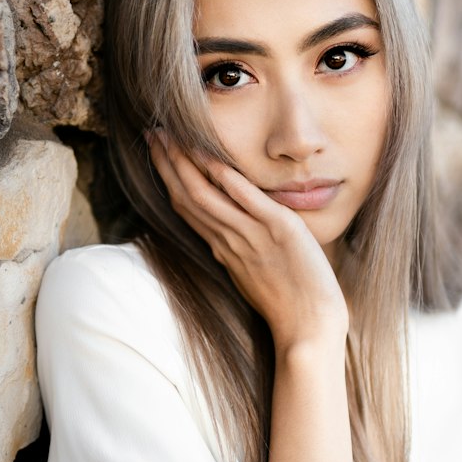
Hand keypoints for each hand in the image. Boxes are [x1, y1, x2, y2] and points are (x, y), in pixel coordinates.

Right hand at [149, 134, 347, 350]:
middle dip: (169, 163)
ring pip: (207, 195)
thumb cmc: (288, 305)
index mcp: (223, 249)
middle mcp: (230, 241)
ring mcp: (252, 235)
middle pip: (189, 196)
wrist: (309, 329)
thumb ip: (240, 249)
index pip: (187, 207)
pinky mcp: (279, 230)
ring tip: (171, 135)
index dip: (169, 178)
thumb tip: (228, 235)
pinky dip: (226, 177)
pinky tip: (210, 156)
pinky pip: (246, 199)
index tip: (157, 152)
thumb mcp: (254, 273)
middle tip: (152, 133)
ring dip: (186, 162)